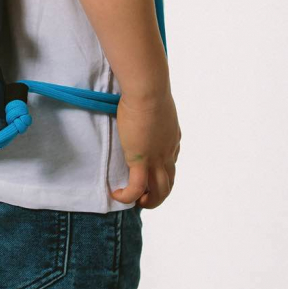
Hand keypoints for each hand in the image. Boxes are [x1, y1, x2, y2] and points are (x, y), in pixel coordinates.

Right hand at [110, 89, 180, 209]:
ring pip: (159, 191)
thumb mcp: (154, 100)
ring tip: (135, 202)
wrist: (148, 90)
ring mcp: (157, 158)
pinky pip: (136, 188)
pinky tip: (116, 194)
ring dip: (149, 201)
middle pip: (169, 182)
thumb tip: (140, 98)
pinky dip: (127, 196)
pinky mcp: (141, 160)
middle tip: (144, 196)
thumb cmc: (149, 87)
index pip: (170, 161)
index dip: (160, 171)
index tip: (149, 170)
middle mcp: (168, 152)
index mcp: (172, 138)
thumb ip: (150, 106)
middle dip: (158, 193)